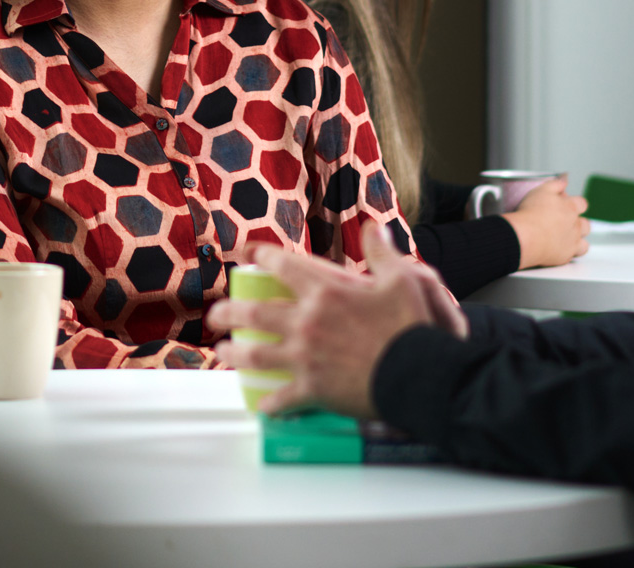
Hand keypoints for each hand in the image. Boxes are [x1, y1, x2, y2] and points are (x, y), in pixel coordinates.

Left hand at [206, 224, 464, 417]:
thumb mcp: (402, 279)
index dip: (262, 256)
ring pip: (256, 354)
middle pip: (254, 312)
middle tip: (215, 314)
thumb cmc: (411, 326)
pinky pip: (282, 398)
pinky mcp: (313, 390)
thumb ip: (382, 252)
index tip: (248, 254)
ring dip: (235, 352)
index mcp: (326, 291)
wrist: (419, 375)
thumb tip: (373, 226)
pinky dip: (271, 403)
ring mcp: (305, 357)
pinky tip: (262, 406)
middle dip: (228, 311)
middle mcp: (307, 321)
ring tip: (223, 351)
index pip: (283, 266)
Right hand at [502, 176, 590, 267]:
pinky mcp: (565, 256)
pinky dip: (571, 252)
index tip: (566, 205)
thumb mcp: (541, 190)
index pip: (582, 204)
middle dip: (578, 222)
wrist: (525, 237)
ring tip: (565, 237)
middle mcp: (575, 225)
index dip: (575, 204)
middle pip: (586, 223)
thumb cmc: (530, 214)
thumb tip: (565, 179)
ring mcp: (572, 241)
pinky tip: (561, 250)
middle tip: (564, 222)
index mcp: (571, 208)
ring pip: (584, 241)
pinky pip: (575, 255)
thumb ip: (556, 184)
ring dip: (578, 238)